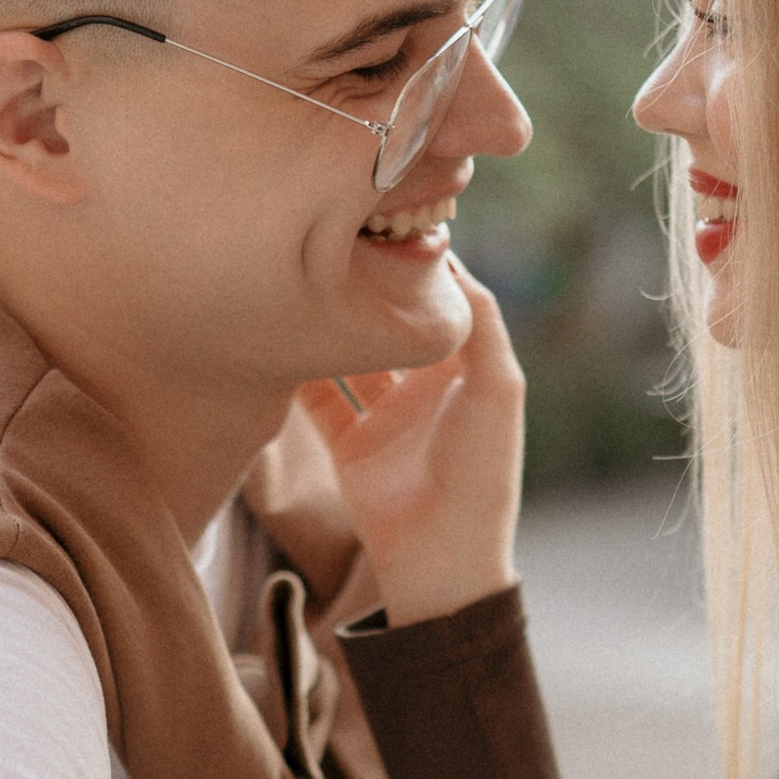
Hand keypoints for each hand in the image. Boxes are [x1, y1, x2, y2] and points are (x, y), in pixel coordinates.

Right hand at [298, 260, 524, 623]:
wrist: (441, 558)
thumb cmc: (482, 474)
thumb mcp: (498, 387)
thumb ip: (481, 320)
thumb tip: (448, 259)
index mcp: (467, 367)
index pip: (439, 299)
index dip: (416, 263)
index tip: (384, 220)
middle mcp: (424, 384)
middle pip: (387, 321)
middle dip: (363, 288)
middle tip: (331, 244)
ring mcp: (384, 413)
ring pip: (347, 352)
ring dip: (327, 326)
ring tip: (299, 285)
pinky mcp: (349, 444)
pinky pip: (315, 398)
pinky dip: (297, 373)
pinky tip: (280, 339)